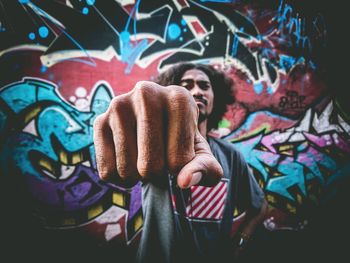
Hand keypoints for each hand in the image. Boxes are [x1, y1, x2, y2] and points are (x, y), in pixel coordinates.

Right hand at [93, 81, 222, 187]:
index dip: (179, 169)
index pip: (179, 161)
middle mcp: (147, 93)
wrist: (156, 124)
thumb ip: (205, 169)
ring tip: (143, 157)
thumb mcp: (200, 154)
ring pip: (127, 170)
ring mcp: (119, 105)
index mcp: (180, 98)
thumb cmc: (181, 140)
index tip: (177, 153)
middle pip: (150, 166)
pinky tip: (127, 161)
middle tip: (159, 158)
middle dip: (157, 174)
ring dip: (137, 176)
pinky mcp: (99, 121)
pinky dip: (119, 178)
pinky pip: (107, 170)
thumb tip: (184, 182)